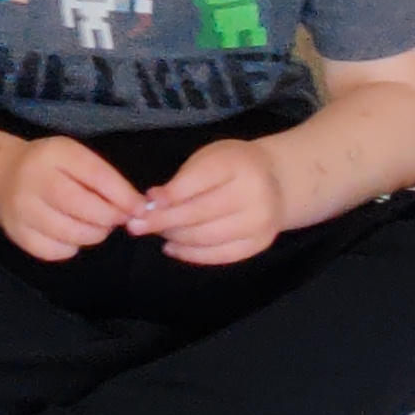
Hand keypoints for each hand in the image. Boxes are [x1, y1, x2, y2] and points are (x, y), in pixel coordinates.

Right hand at [0, 133, 140, 261]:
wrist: (2, 176)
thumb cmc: (50, 168)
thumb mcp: (75, 159)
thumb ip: (105, 180)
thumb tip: (138, 209)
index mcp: (54, 154)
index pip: (95, 175)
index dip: (123, 195)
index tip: (140, 208)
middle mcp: (33, 179)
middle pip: (82, 207)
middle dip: (109, 217)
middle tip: (115, 218)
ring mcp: (22, 209)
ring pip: (72, 233)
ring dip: (94, 234)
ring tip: (94, 225)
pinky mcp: (18, 234)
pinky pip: (57, 251)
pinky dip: (71, 247)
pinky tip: (69, 233)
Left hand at [129, 139, 287, 267]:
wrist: (278, 180)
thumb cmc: (233, 165)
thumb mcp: (209, 158)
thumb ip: (183, 179)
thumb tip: (152, 202)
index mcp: (238, 165)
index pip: (199, 181)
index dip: (170, 195)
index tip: (145, 203)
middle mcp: (254, 195)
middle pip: (200, 213)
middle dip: (163, 221)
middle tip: (136, 226)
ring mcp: (260, 223)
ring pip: (207, 237)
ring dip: (175, 237)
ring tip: (156, 231)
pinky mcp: (259, 244)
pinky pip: (220, 255)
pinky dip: (192, 254)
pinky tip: (172, 247)